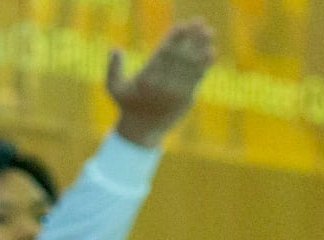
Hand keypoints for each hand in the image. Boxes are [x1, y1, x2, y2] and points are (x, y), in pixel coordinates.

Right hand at [107, 20, 214, 147]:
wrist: (142, 132)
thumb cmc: (128, 106)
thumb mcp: (114, 88)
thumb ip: (112, 68)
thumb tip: (115, 48)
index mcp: (146, 78)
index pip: (163, 53)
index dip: (174, 38)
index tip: (182, 25)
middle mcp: (162, 85)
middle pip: (180, 56)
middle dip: (191, 38)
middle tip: (200, 22)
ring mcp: (175, 93)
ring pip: (191, 66)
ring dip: (201, 47)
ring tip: (209, 32)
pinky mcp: (185, 100)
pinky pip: (196, 79)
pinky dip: (204, 65)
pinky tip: (211, 52)